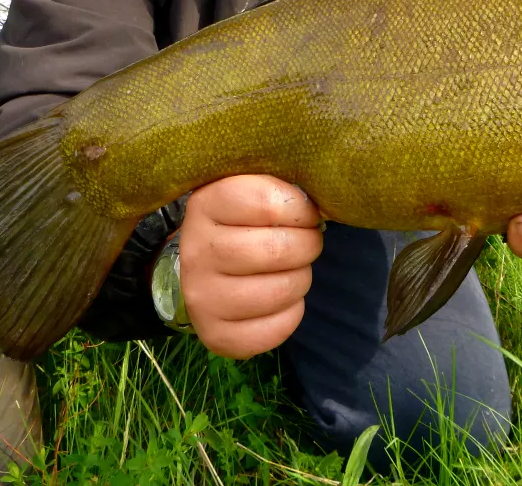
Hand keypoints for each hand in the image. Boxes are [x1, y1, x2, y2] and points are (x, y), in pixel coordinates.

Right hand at [178, 174, 322, 358]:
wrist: (204, 265)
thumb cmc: (242, 220)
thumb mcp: (252, 188)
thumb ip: (282, 186)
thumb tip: (325, 197)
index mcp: (206, 205)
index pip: (267, 201)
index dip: (300, 208)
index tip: (304, 212)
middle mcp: (196, 252)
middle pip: (277, 249)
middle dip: (307, 245)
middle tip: (306, 242)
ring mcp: (202, 297)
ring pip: (280, 290)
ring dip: (301, 278)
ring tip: (293, 268)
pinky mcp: (216, 336)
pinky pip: (277, 328)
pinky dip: (292, 312)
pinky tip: (282, 298)